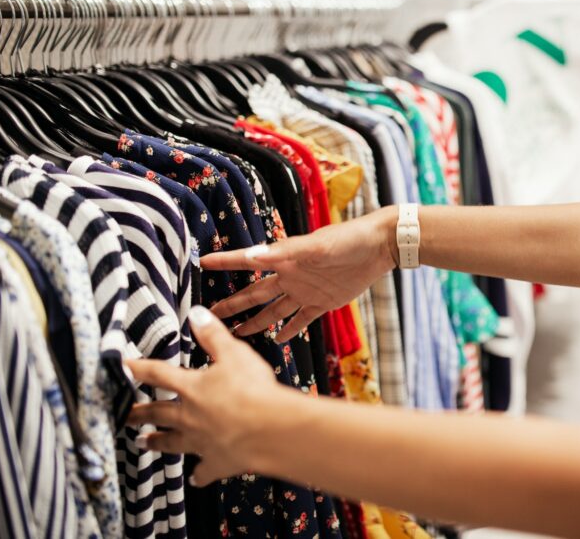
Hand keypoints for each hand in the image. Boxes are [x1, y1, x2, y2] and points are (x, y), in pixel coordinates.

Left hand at [127, 306, 282, 485]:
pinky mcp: (216, 462)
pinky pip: (203, 470)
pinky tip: (195, 477)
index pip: (158, 374)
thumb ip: (214, 335)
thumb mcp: (234, 354)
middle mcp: (190, 416)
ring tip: (144, 443)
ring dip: (157, 442)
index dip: (137, 368)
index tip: (121, 367)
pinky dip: (199, 473)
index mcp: (192, 388)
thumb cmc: (253, 391)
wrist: (268, 431)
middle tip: (123, 415)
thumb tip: (196, 314)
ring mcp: (200, 442)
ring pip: (172, 442)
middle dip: (138, 413)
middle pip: (157, 413)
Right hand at [202, 208, 396, 342]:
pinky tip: (278, 339)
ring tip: (236, 334)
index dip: (226, 262)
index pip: (248, 261)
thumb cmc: (348, 239)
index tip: (201, 262)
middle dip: (233, 305)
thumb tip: (252, 255)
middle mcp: (290, 275)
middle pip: (255, 294)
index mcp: (284, 259)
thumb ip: (285, 252)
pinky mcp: (323, 302)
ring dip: (256, 322)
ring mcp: (305, 291)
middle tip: (209, 316)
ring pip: (273, 310)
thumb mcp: (316, 246)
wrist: (379, 247)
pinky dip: (290, 329)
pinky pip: (301, 319)